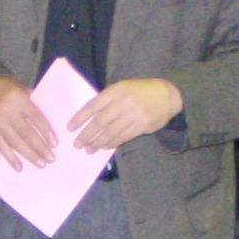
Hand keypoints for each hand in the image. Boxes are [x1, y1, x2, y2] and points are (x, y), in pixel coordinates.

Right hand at [0, 75, 59, 167]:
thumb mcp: (23, 89)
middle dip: (40, 147)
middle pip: (26, 132)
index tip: (54, 144)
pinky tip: (19, 167)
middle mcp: (7, 110)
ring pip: (15, 142)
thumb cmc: (10, 89)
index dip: (45, 131)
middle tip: (51, 159)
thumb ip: (36, 103)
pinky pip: (1, 146)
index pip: (35, 117)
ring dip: (29, 155)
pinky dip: (10, 158)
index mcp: (19, 98)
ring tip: (40, 164)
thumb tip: (52, 122)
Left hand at [67, 76, 182, 152]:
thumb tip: (90, 118)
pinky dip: (112, 143)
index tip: (70, 128)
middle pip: (100, 122)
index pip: (93, 106)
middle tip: (77, 144)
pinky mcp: (142, 125)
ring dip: (97, 142)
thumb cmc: (141, 91)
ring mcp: (133, 114)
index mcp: (116, 90)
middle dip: (86, 135)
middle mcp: (123, 102)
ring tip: (88, 149)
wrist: (168, 94)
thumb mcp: (123, 88)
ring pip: (111, 132)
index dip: (80, 118)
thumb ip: (108, 100)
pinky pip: (123, 137)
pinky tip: (104, 147)